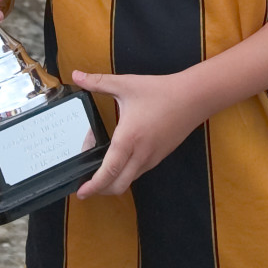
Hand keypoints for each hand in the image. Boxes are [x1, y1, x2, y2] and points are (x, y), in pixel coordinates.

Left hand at [72, 68, 205, 198]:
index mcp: (128, 139)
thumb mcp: (125, 84)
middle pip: (118, 185)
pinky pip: (139, 171)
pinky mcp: (160, 157)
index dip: (93, 186)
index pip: (108, 172)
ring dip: (112, 180)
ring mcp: (152, 158)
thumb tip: (75, 75)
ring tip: (99, 163)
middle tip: (85, 183)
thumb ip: (98, 82)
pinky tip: (119, 156)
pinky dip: (125, 172)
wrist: (193, 97)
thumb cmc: (157, 90)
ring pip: (129, 180)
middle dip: (100, 189)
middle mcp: (140, 155)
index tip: (80, 193)